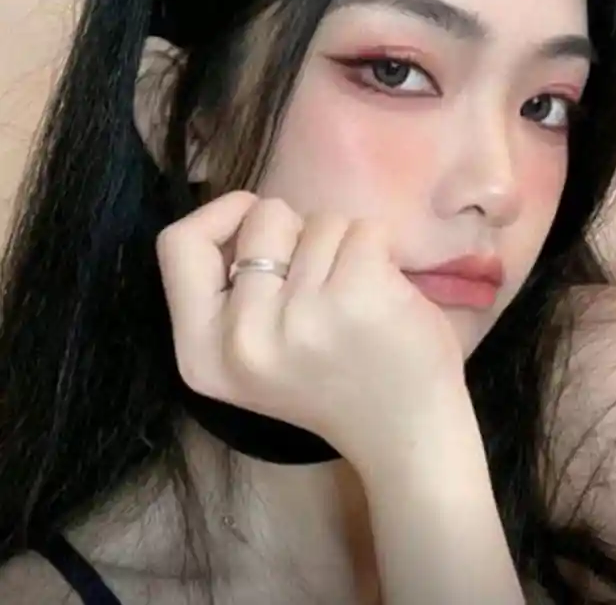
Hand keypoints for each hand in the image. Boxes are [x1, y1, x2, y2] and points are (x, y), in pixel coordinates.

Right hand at [156, 191, 468, 471]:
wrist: (404, 436)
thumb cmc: (330, 383)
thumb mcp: (247, 352)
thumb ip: (228, 291)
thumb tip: (245, 211)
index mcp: (201, 352)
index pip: (179, 243)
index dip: (221, 217)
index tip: (258, 230)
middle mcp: (241, 337)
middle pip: (262, 217)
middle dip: (298, 230)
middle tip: (321, 282)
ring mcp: (298, 317)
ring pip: (319, 220)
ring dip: (343, 245)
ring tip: (353, 298)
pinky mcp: (354, 298)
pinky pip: (364, 229)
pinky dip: (380, 248)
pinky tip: (384, 294)